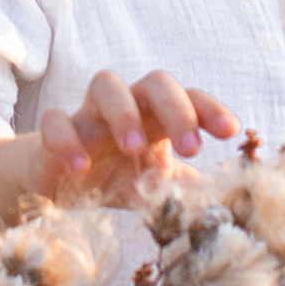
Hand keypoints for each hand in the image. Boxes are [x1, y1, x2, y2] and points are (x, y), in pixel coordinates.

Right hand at [37, 69, 237, 207]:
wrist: (60, 187)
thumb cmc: (117, 178)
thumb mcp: (157, 186)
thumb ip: (188, 190)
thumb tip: (230, 203)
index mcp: (158, 117)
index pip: (190, 98)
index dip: (210, 109)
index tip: (230, 131)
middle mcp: (128, 107)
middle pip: (156, 82)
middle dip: (177, 109)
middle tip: (190, 147)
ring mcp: (89, 115)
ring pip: (106, 83)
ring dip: (124, 111)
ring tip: (133, 147)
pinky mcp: (54, 132)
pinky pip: (55, 119)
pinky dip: (66, 138)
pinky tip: (79, 167)